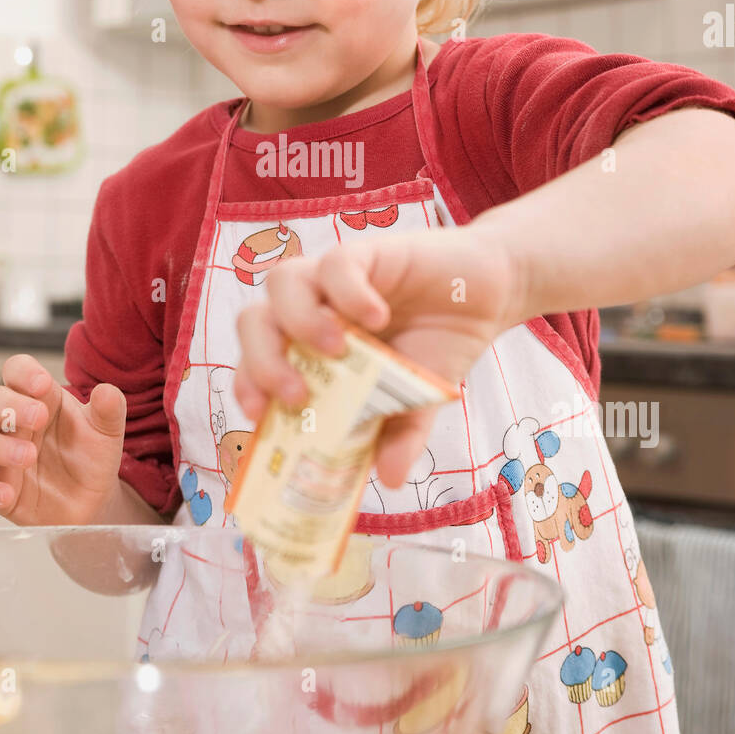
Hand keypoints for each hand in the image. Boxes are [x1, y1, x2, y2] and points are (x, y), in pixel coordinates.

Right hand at [0, 354, 126, 525]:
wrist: (93, 501)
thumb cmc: (90, 457)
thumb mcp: (107, 431)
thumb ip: (109, 410)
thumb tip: (107, 392)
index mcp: (40, 400)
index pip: (16, 371)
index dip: (23, 372)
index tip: (43, 384)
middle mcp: (15, 425)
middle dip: (11, 405)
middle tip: (40, 417)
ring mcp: (2, 457)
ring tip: (28, 456)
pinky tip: (6, 494)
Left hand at [232, 223, 522, 487]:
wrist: (487, 296)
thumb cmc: (438, 346)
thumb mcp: (418, 403)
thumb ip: (399, 436)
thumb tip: (389, 480)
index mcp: (309, 349)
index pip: (254, 363)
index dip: (248, 387)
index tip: (261, 416)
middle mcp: (312, 310)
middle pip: (253, 322)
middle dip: (261, 361)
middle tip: (297, 394)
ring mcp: (334, 279)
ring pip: (282, 283)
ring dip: (299, 320)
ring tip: (336, 349)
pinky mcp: (367, 253)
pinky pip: (337, 263)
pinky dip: (348, 291)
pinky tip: (376, 317)